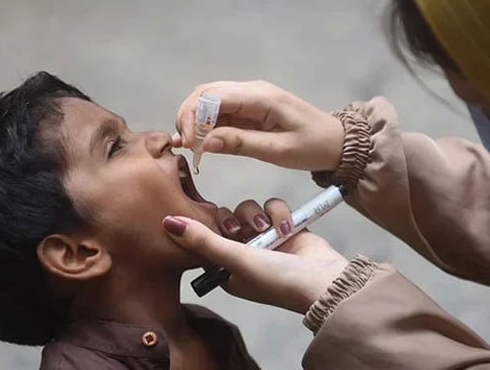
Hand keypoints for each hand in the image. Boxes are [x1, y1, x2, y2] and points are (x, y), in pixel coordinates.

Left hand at [162, 198, 347, 313]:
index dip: (205, 228)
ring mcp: (265, 240)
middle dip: (235, 220)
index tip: (212, 227)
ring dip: (258, 216)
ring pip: (248, 210)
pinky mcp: (284, 228)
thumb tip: (166, 222)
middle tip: (242, 231)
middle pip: (226, 219)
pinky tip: (287, 227)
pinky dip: (279, 213)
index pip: (204, 240)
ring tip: (270, 230)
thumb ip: (202, 241)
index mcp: (225, 270)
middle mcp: (243, 254)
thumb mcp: (235, 260)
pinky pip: (272, 207)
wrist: (323, 281)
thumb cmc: (276, 280)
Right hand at [173, 80, 344, 170]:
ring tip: (190, 146)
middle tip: (185, 145)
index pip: (213, 96)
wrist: (337, 143)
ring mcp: (250, 97)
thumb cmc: (312, 147)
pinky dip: (207, 124)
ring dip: (195, 120)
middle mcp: (251, 90)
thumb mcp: (278, 150)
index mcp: (260, 97)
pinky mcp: (250, 108)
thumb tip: (205, 143)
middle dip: (189, 116)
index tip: (188, 142)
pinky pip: (221, 111)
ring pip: (209, 100)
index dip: (194, 117)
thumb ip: (241, 144)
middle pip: (205, 93)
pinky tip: (202, 142)